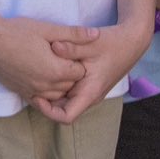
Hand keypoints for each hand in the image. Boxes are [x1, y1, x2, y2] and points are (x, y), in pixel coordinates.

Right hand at [0, 13, 93, 103]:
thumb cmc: (15, 32)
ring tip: (52, 65)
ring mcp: (32, 90)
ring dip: (59, 83)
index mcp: (56, 71)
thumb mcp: (47, 29)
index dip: (77, 59)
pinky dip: (46, 92)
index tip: (69, 49)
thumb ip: (74, 34)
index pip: (80, 72)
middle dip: (70, 72)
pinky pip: (41, 99)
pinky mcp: (21, 91)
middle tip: (63, 55)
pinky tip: (42, 78)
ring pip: (57, 94)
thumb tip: (96, 34)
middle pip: (70, 84)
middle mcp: (46, 85)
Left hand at [33, 21, 147, 124]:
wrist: (130, 41)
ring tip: (34, 78)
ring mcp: (88, 92)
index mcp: (90, 92)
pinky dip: (56, 86)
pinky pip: (68, 93)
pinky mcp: (86, 85)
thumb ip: (71, 46)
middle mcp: (89, 97)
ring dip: (49, 94)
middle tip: (28, 85)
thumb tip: (54, 46)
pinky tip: (45, 72)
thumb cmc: (112, 43)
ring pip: (64, 102)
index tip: (35, 95)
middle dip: (44, 102)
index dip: (47, 111)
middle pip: (61, 110)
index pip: (66, 116)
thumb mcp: (90, 42)